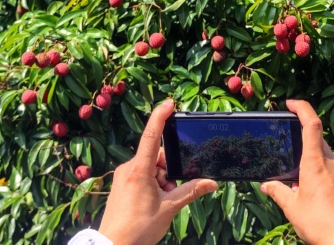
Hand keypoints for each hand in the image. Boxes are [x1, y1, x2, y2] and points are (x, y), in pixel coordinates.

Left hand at [98, 99, 217, 244]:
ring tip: (161, 203)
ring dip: (162, 181)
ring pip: (151, 169)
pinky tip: (155, 203)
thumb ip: (190, 191)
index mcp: (139, 170)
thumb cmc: (138, 229)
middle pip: (157, 158)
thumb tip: (212, 182)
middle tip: (171, 192)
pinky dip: (154, 185)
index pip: (152, 136)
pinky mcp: (122, 185)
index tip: (169, 103)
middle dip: (170, 171)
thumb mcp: (169, 208)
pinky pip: (142, 177)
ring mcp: (124, 177)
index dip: (160, 117)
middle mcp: (128, 168)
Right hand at [260, 100, 333, 244]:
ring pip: (324, 156)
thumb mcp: (292, 207)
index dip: (302, 108)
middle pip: (317, 139)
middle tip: (286, 145)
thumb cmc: (319, 223)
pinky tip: (309, 190)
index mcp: (316, 162)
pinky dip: (318, 173)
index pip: (311, 124)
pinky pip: (331, 171)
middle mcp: (332, 163)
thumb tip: (267, 185)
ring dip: (309, 160)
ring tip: (294, 176)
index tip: (291, 103)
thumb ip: (278, 192)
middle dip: (301, 139)